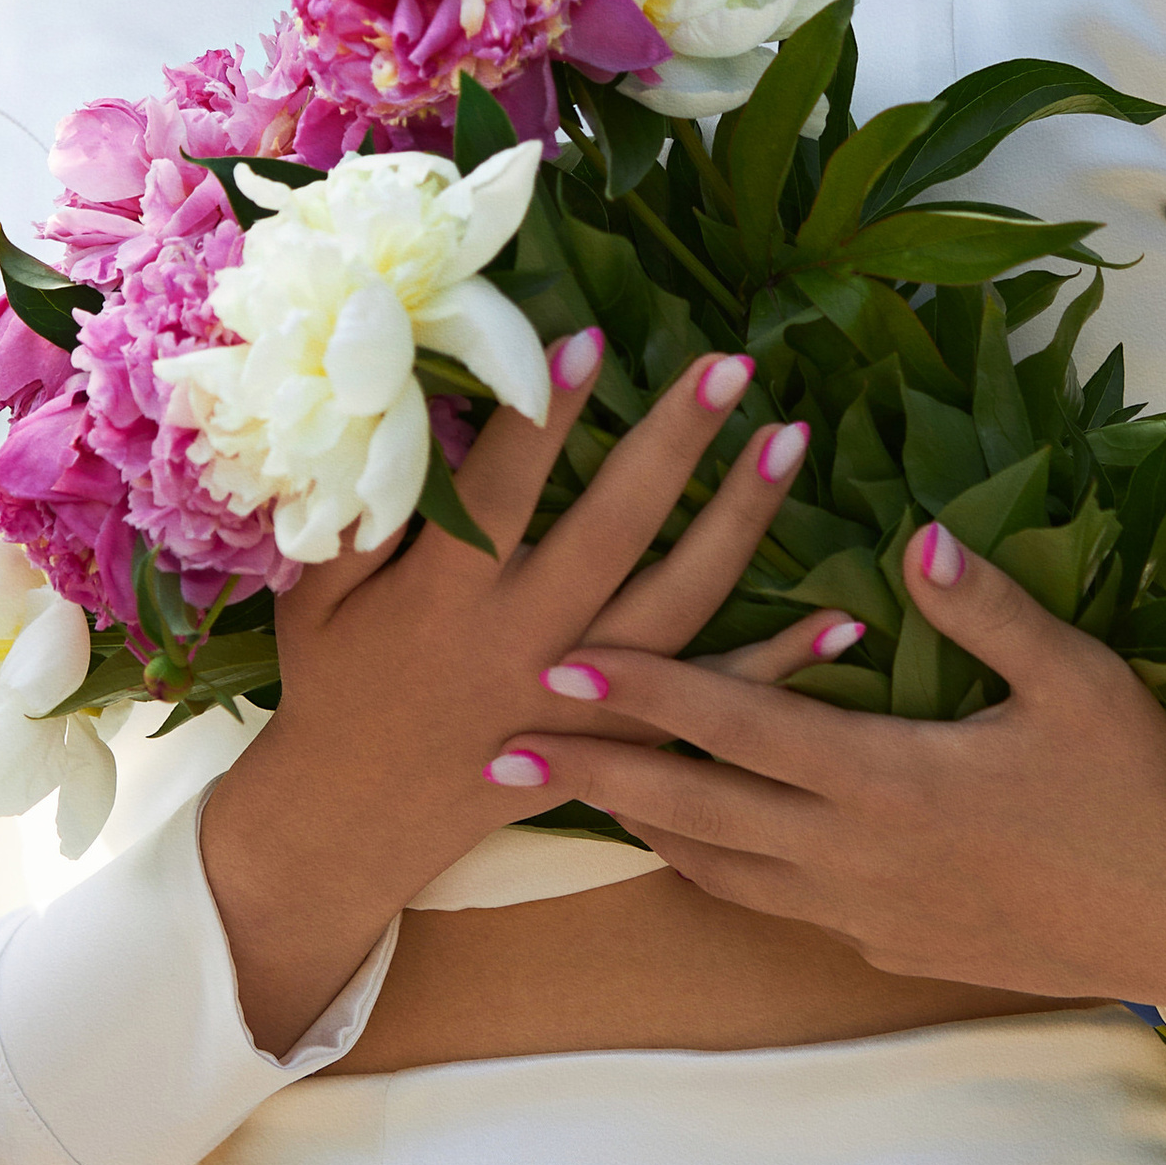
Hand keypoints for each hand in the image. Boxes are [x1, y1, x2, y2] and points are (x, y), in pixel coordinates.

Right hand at [198, 338, 847, 1052]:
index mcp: (444, 601)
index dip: (545, 416)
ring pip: (679, 607)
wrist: (350, 826)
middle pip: (614, 534)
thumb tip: (412, 408)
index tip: (590, 338)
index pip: (503, 492)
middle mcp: (522, 646)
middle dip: (673, 444)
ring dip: (741, 522)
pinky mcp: (617, 747)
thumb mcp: (323, 595)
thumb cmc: (333, 684)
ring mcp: (580, 701)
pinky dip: (778, 663)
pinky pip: (710, 705)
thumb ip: (366, 511)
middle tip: (729, 366)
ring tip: (789, 440)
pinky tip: (842, 618)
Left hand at [492, 518, 1165, 1046]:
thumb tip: (915, 534)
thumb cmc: (1138, 788)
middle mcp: (858, 859)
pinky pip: (772, 903)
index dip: (643, 691)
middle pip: (696, 810)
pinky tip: (697, 842)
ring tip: (573, 787)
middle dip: (595, 770)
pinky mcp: (889, 948)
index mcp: (892, 782)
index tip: (557, 663)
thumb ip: (986, 608)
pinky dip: (715, 866)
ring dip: (643, 824)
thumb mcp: (1078, 678)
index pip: (737, 728)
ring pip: (723, 870)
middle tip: (499, 741)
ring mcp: (868, 915)